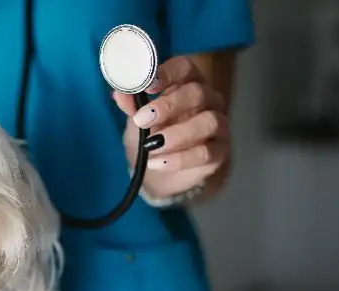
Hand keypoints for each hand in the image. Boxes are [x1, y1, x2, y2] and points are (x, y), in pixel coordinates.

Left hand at [113, 56, 230, 200]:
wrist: (159, 175)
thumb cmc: (152, 137)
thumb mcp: (137, 121)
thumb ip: (131, 105)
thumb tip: (119, 91)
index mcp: (186, 83)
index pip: (184, 67)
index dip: (168, 73)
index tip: (148, 85)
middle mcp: (207, 99)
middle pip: (196, 93)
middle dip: (168, 105)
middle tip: (142, 119)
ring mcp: (217, 125)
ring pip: (208, 122)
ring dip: (177, 134)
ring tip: (151, 145)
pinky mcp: (219, 152)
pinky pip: (206, 153)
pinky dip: (180, 159)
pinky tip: (158, 163)